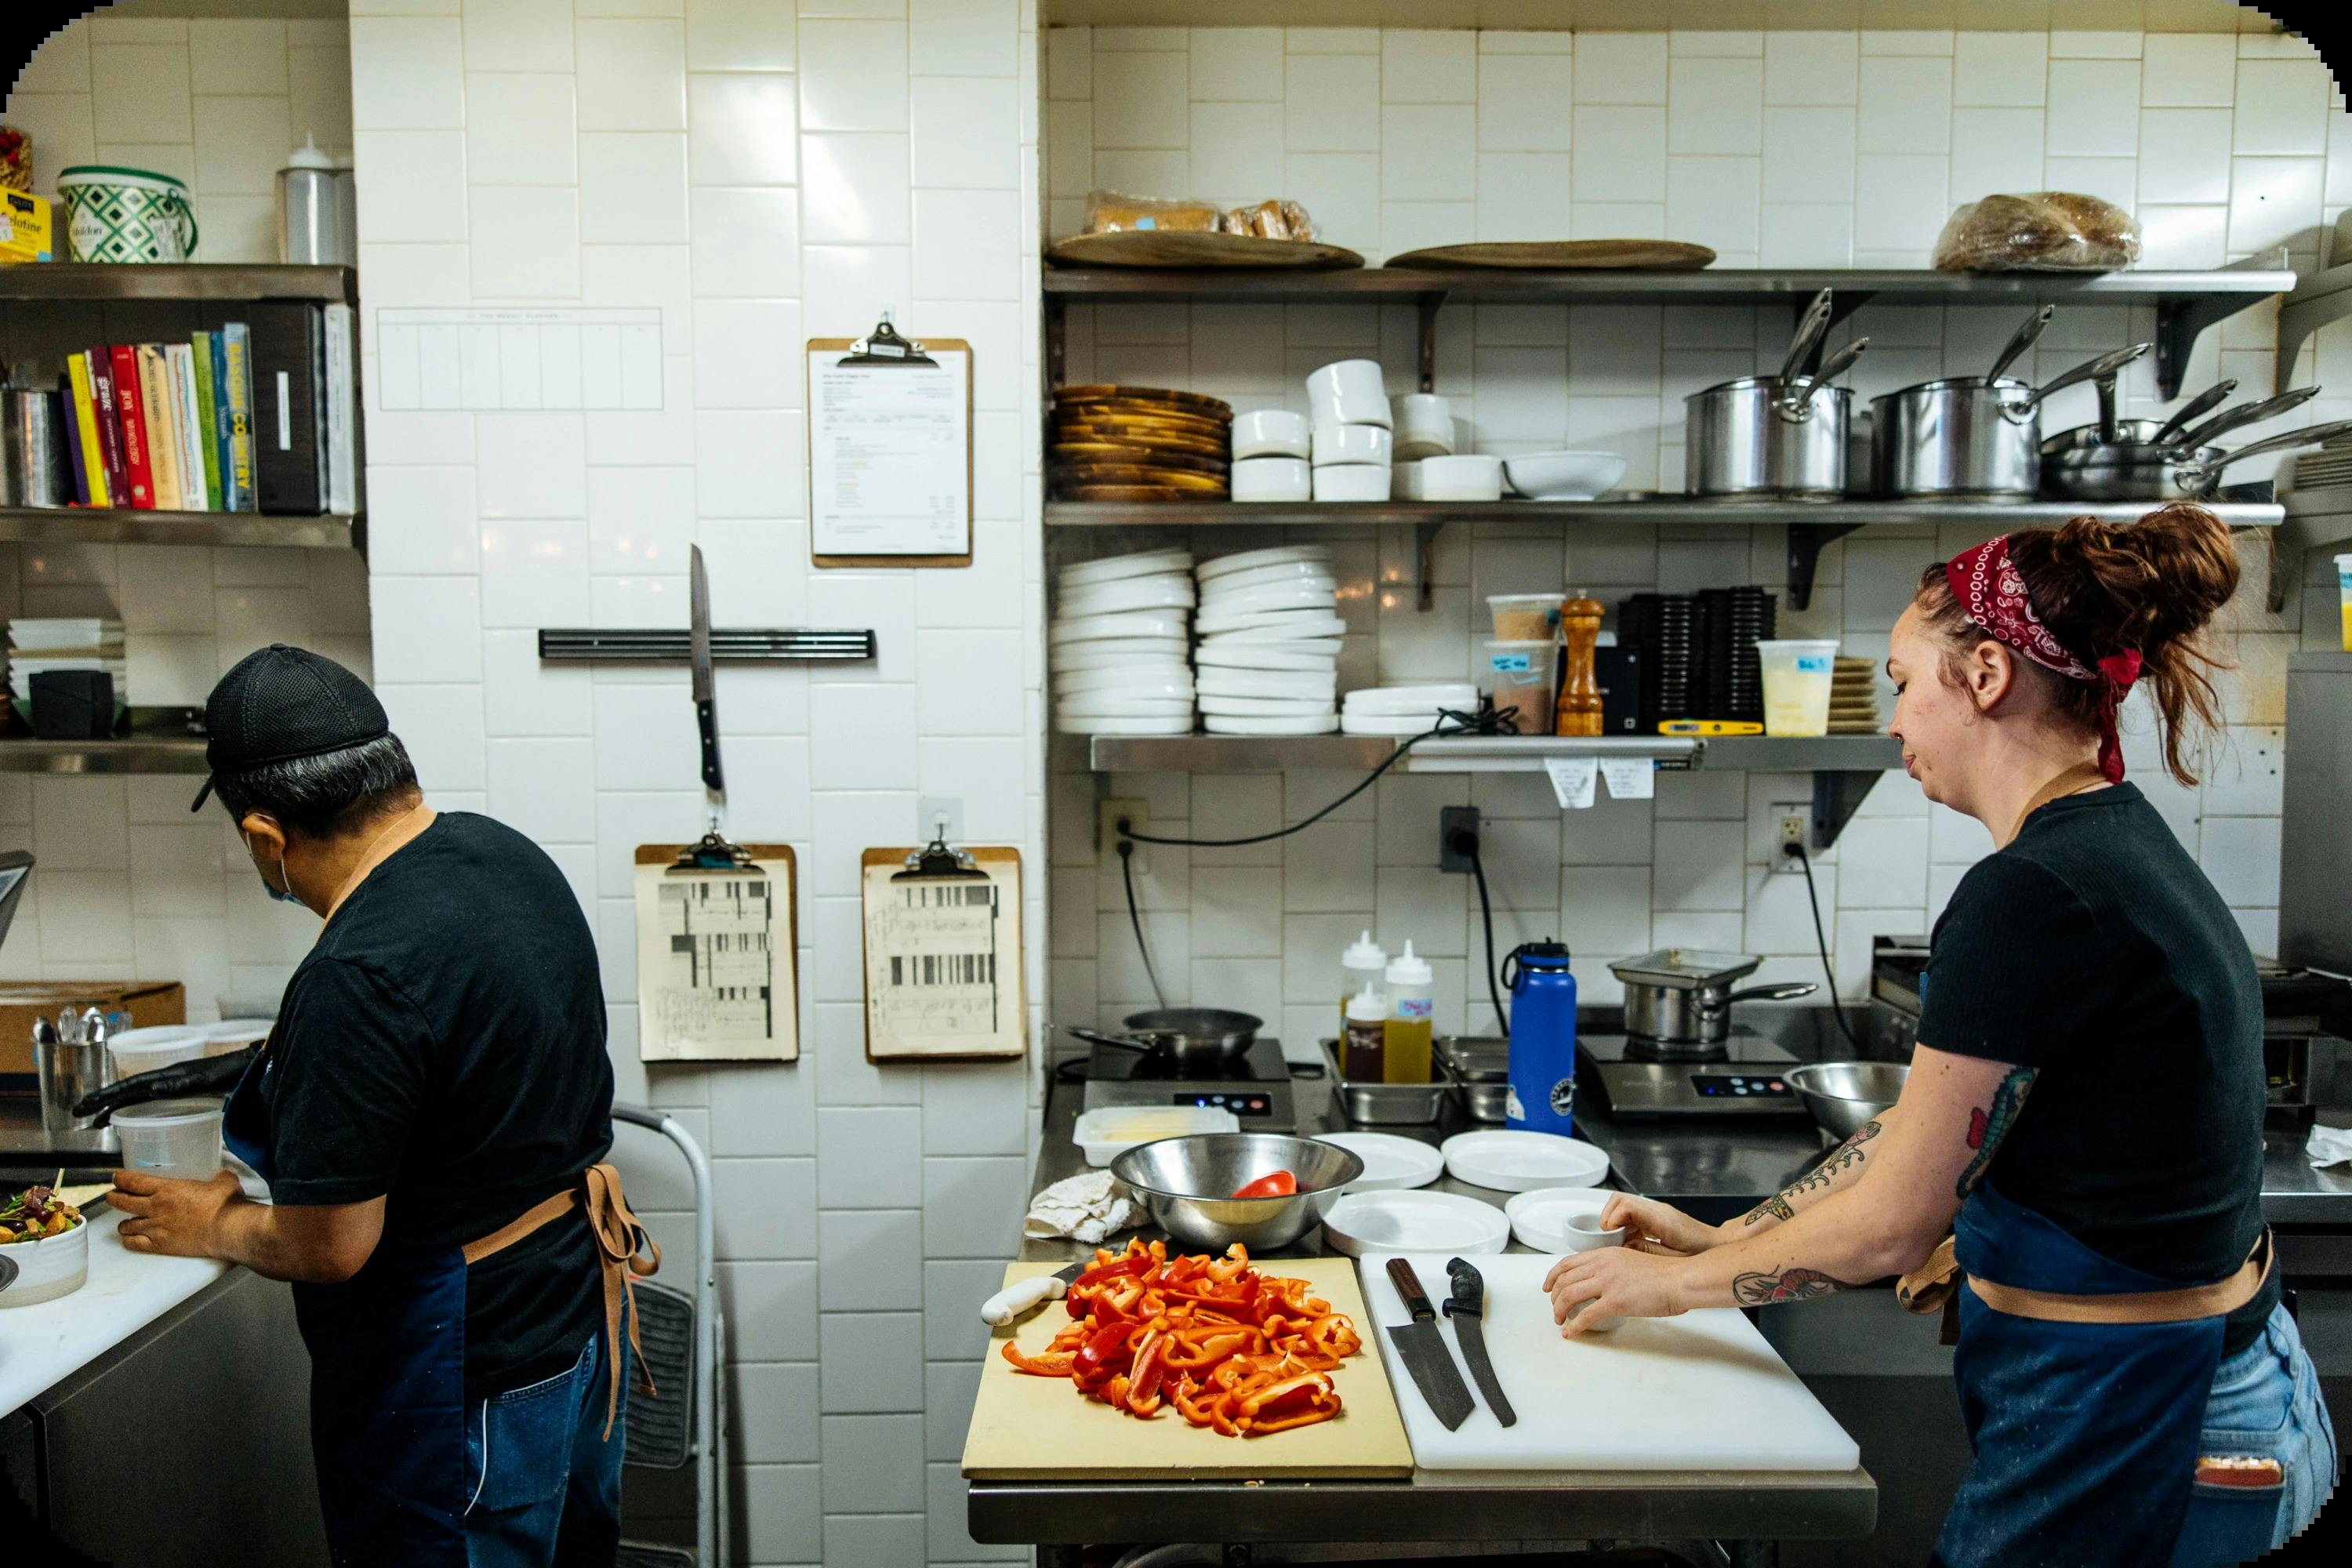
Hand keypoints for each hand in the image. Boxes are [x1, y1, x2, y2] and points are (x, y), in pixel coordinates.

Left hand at [109, 1169, 243, 1259]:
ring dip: (124, 1223)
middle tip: (113, 1197)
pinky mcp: (159, 1245)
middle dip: (113, 1198)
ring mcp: (155, 1228)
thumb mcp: (224, 1183)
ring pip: (124, 1225)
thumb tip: (223, 1176)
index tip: (117, 1178)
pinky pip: (133, 1244)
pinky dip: (129, 1241)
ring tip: (128, 1222)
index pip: (132, 1181)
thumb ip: (219, 1178)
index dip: (120, 1179)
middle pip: (121, 1202)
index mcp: (167, 1189)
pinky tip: (133, 1239)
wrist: (227, 1230)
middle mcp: (155, 1207)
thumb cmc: (225, 1206)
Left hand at [1543, 1246, 1688, 1336]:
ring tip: (1559, 1321)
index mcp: (1605, 1254)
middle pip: (1564, 1279)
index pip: (1568, 1262)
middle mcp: (1602, 1265)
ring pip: (1569, 1295)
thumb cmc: (1664, 1274)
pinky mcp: (1615, 1301)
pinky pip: (1585, 1315)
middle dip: (1554, 1297)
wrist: (1679, 1279)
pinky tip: (1571, 1332)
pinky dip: (1574, 1326)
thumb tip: (1603, 1283)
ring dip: (1559, 1310)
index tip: (1548, 1286)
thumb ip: (1614, 1268)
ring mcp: (1607, 1282)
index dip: (1553, 1275)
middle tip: (1554, 1309)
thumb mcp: (1632, 1260)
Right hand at [1600, 1193, 1718, 1255]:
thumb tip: (1625, 1247)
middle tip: (1612, 1239)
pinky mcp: (1655, 1215)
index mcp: (1661, 1219)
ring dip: (1616, 1221)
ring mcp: (1656, 1211)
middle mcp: (1657, 1210)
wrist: (1717, 1244)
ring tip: (1621, 1241)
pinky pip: (1631, 1213)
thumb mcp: (1674, 1259)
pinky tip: (1631, 1241)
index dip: (1612, 1220)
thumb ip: (1647, 1252)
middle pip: (1619, 1200)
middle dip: (1608, 1219)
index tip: (1612, 1236)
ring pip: (1622, 1204)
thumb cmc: (1702, 1252)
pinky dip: (1625, 1225)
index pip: (1625, 1206)